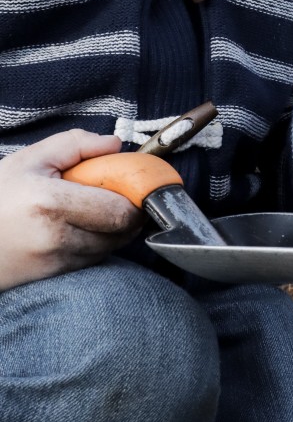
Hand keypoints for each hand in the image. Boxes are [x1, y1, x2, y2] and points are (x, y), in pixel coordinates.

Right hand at [0, 130, 142, 290]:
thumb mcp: (30, 159)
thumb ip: (76, 145)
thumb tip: (116, 145)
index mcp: (50, 202)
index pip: (118, 209)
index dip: (134, 197)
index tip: (132, 184)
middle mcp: (55, 237)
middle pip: (121, 231)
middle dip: (128, 212)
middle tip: (117, 195)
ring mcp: (55, 261)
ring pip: (111, 247)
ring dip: (113, 230)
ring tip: (93, 211)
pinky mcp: (54, 276)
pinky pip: (93, 259)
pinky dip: (97, 243)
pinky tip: (79, 228)